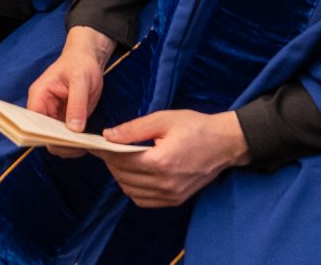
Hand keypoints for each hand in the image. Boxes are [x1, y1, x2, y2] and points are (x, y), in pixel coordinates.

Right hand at [28, 26, 113, 153]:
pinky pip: (66, 138)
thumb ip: (76, 103)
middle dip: (59, 144)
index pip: (32, 123)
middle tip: (79, 147)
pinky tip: (88, 143)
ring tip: (86, 146)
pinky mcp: (65, 121)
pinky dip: (75, 144)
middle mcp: (43, 108)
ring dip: (68, 146)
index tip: (63, 142)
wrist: (88, 60)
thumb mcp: (80, 80)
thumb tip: (74, 129)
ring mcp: (54, 116)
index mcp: (39, 96)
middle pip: (43, 136)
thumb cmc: (80, 64)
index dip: (44, 135)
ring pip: (55, 140)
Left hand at [97, 109, 249, 207]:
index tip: (95, 144)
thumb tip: (107, 136)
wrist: (225, 143)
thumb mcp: (163, 119)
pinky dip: (134, 189)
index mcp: (161, 162)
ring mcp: (171, 195)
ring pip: (131, 191)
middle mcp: (165, 183)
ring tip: (121, 159)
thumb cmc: (195, 127)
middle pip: (124, 177)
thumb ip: (133, 129)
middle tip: (106, 148)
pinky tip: (135, 173)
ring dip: (121, 176)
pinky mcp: (176, 200)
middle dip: (111, 162)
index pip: (121, 161)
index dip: (105, 152)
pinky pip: (144, 200)